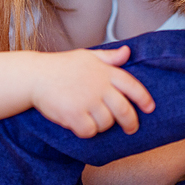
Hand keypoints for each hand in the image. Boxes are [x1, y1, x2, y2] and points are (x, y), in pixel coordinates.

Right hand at [30, 46, 154, 138]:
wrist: (34, 75)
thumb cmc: (61, 66)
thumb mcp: (87, 56)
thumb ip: (109, 57)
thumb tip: (128, 52)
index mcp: (105, 71)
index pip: (132, 85)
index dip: (143, 98)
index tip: (150, 108)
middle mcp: (99, 86)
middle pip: (124, 111)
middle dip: (130, 122)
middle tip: (131, 128)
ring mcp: (87, 101)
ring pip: (106, 123)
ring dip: (101, 125)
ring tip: (91, 118)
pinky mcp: (75, 114)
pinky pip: (89, 131)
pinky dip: (86, 131)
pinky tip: (79, 123)